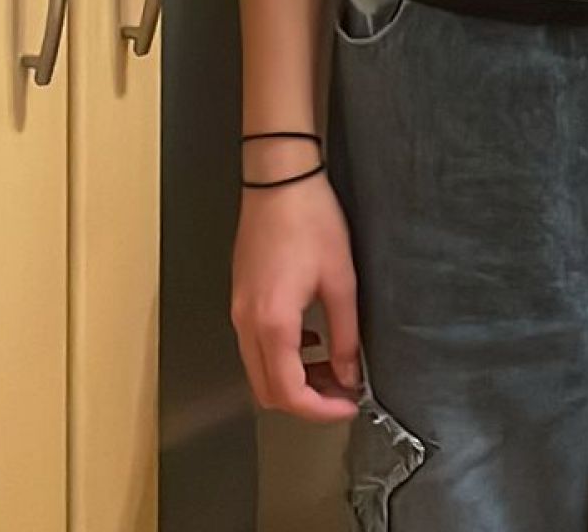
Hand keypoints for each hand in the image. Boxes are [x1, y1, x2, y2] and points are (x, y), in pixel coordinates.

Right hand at [231, 172, 364, 421]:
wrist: (278, 177)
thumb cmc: (311, 220)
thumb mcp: (340, 279)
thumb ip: (345, 334)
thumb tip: (349, 374)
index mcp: (272, 323)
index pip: (288, 393)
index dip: (320, 410)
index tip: (349, 405)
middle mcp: (246, 323)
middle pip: (267, 390)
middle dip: (305, 401)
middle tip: (341, 390)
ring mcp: (238, 309)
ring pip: (258, 369)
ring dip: (292, 379)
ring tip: (331, 367)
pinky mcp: (240, 295)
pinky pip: (254, 344)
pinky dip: (280, 356)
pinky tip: (310, 338)